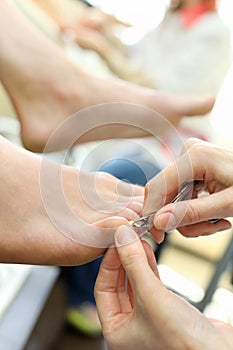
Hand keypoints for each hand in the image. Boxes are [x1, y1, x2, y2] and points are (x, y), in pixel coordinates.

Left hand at [95, 225, 232, 349]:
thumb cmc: (181, 339)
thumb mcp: (150, 296)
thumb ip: (134, 264)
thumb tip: (122, 236)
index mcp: (116, 330)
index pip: (103, 288)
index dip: (108, 263)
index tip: (116, 242)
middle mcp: (129, 326)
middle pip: (118, 284)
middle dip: (123, 260)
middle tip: (127, 239)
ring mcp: (147, 318)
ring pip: (135, 283)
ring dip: (137, 261)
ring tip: (139, 241)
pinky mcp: (165, 311)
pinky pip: (151, 285)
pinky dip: (149, 267)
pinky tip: (149, 252)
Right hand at [143, 138, 232, 242]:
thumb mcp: (227, 205)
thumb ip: (192, 213)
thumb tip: (159, 221)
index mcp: (194, 157)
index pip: (158, 187)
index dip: (154, 213)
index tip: (159, 236)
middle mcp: (189, 153)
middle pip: (167, 194)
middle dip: (183, 218)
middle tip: (207, 230)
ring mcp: (192, 158)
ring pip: (176, 197)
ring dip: (193, 217)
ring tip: (218, 223)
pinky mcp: (196, 167)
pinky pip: (185, 193)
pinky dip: (197, 209)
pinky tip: (216, 215)